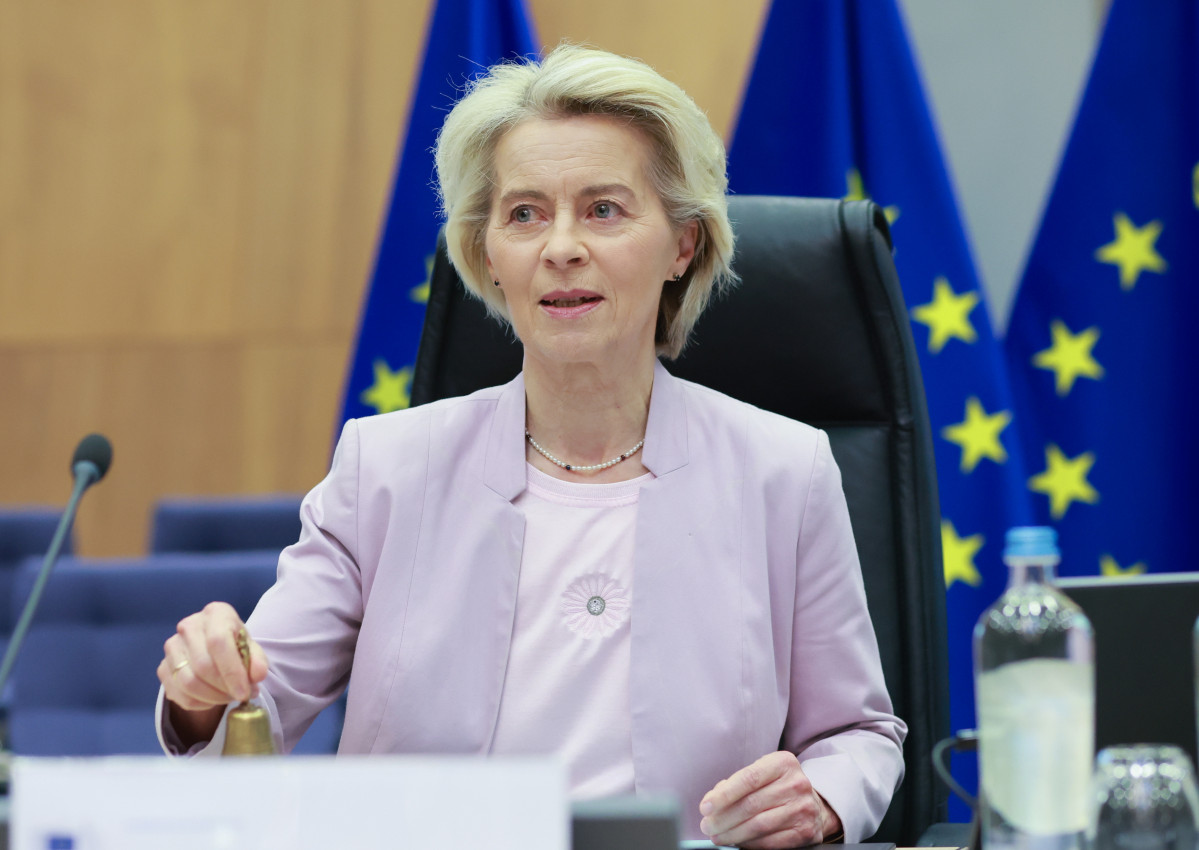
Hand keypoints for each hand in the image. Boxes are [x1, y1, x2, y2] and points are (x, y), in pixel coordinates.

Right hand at [158, 602, 268, 719]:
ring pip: (188, 682)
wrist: (213, 648)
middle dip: (224, 688)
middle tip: (239, 696)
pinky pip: (178, 694)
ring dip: (212, 698)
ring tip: (228, 697)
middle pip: (203, 665)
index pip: (218, 642)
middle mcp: (189, 626)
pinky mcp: (163, 667)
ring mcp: (172, 646)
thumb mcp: (251, 648)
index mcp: (216, 613)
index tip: (244, 693)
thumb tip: (257, 676)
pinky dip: (199, 703)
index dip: (232, 671)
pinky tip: (212, 699)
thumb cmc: (235, 645)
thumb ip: (257, 661)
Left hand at [699, 751, 842, 847]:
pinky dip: (750, 844)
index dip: (724, 795)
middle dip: (723, 818)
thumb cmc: (778, 786)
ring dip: (733, 834)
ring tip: (717, 836)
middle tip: (707, 826)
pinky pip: (771, 841)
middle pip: (751, 804)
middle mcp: (796, 784)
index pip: (748, 779)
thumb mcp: (762, 774)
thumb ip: (736, 783)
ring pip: (759, 825)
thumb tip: (711, 802)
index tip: (706, 806)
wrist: (813, 803)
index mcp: (783, 763)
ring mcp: (803, 809)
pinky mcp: (806, 832)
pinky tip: (737, 842)